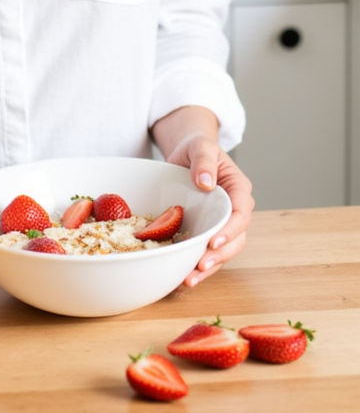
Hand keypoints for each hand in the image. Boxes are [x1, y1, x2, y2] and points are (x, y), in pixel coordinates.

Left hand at [163, 134, 254, 287]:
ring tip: (190, 279)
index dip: (230, 230)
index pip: (241, 213)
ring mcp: (221, 222)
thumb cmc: (196, 146)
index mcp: (238, 188)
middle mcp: (234, 209)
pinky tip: (184, 277)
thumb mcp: (200, 146)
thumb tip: (207, 183)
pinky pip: (206, 250)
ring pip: (223, 250)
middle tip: (201, 266)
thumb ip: (204, 161)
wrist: (187, 151)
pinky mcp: (207, 229)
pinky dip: (197, 265)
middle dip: (220, 255)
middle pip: (235, 238)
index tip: (213, 242)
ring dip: (210, 267)